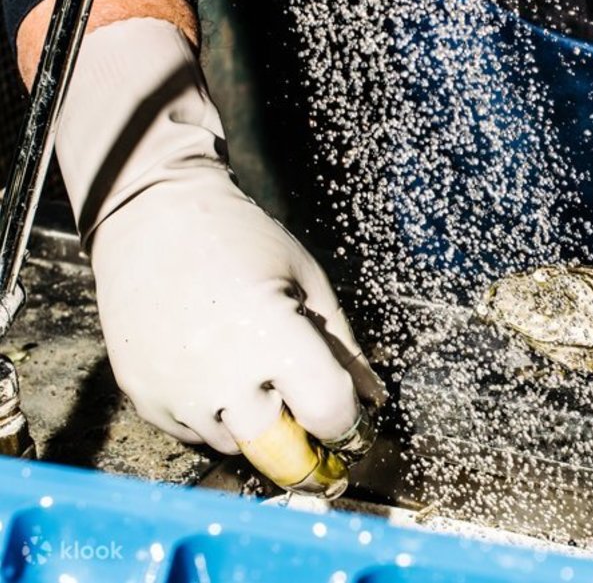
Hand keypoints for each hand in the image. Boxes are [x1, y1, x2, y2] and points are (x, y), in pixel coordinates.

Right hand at [54, 18, 384, 492]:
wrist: (150, 211)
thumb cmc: (241, 234)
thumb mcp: (308, 278)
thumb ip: (343, 344)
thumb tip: (376, 398)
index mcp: (267, 328)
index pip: (332, 413)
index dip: (352, 416)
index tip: (352, 405)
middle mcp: (217, 367)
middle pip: (282, 452)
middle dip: (309, 443)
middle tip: (319, 417)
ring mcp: (174, 388)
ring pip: (239, 447)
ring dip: (263, 424)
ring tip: (264, 373)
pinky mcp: (146, 396)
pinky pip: (198, 432)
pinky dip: (220, 415)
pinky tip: (225, 369)